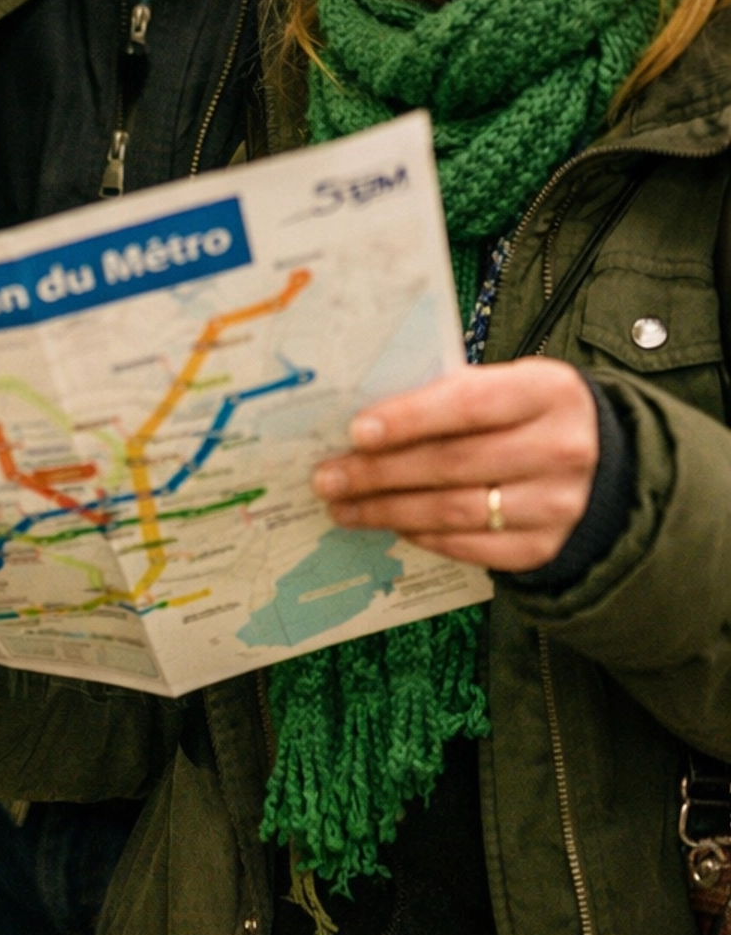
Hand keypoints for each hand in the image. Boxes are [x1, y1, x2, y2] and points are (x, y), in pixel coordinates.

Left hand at [312, 359, 598, 572]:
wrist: (605, 469)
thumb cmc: (533, 415)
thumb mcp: (511, 386)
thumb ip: (454, 393)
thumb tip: (369, 417)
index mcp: (548, 392)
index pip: (470, 405)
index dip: (410, 417)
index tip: (357, 431)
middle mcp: (560, 449)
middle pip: (453, 464)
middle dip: (380, 472)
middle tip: (328, 477)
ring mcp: (557, 505)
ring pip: (454, 511)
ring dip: (389, 510)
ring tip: (344, 506)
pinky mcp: (545, 548)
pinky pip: (470, 547)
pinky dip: (424, 536)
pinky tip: (392, 524)